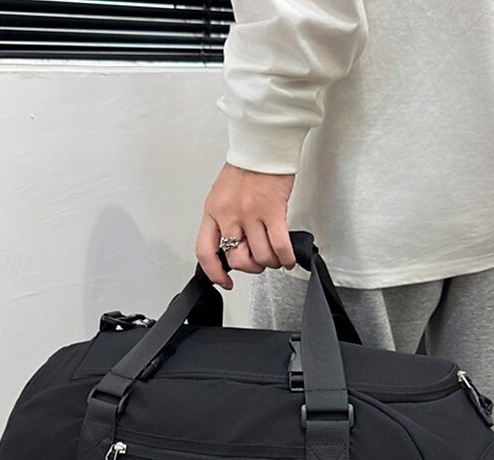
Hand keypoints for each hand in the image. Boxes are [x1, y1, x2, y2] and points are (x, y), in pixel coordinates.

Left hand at [196, 162, 296, 288]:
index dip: (214, 273)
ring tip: (277, 256)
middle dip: (252, 267)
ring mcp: (249, 213)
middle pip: (237, 259)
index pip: (205, 251)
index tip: (225, 282)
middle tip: (260, 262)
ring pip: (260, 256)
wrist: (263, 143)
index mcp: (213, 211)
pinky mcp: (272, 210)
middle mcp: (228, 214)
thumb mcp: (223, 195)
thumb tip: (234, 246)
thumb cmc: (247, 167)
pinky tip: (288, 257)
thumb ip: (225, 221)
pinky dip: (286, 257)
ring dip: (271, 262)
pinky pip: (278, 246)